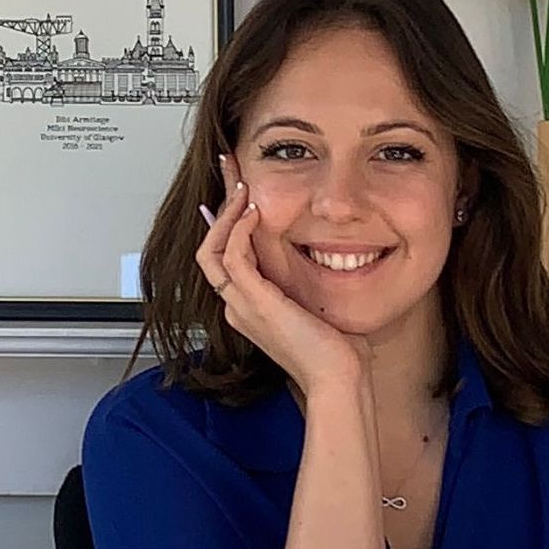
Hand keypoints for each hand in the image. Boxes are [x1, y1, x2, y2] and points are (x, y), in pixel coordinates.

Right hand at [196, 153, 373, 395]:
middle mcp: (238, 306)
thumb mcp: (318, 305)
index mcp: (249, 307)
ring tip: (241, 185)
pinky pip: (232, 256)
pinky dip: (238, 229)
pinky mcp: (254, 302)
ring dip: (225, 213)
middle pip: (210, 247)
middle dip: (219, 205)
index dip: (227, 221)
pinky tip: (254, 211)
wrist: (338, 378)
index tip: (239, 191)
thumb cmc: (336, 352)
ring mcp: (241, 305)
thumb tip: (328, 255)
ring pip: (211, 249)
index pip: (225, 256)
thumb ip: (308, 282)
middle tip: (230, 170)